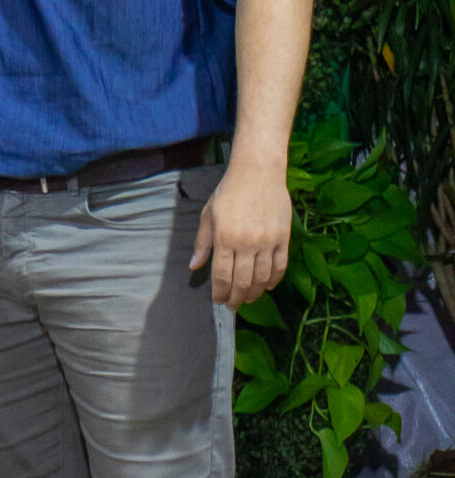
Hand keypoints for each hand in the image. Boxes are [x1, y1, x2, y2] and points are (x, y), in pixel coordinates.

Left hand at [190, 157, 291, 309]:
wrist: (257, 172)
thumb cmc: (229, 191)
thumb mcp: (208, 214)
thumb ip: (202, 243)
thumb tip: (194, 266)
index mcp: (225, 238)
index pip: (221, 275)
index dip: (219, 293)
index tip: (218, 301)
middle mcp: (246, 243)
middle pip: (242, 281)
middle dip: (236, 298)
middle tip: (232, 306)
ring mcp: (267, 242)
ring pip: (262, 278)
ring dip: (255, 293)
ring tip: (248, 299)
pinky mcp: (283, 238)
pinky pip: (280, 266)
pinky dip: (274, 280)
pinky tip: (268, 287)